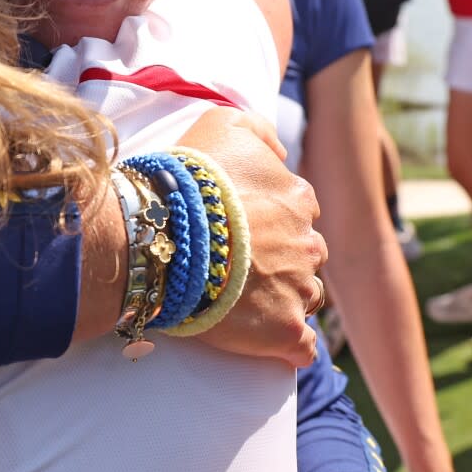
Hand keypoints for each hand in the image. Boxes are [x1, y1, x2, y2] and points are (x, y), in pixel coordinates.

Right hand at [177, 108, 327, 367]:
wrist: (162, 235)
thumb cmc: (188, 180)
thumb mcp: (223, 124)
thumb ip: (259, 131)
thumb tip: (280, 153)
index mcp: (298, 199)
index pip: (298, 214)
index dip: (269, 224)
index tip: (239, 233)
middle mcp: (309, 244)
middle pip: (305, 257)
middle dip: (281, 262)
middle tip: (238, 269)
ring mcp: (300, 289)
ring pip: (307, 298)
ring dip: (284, 300)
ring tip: (244, 304)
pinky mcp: (286, 331)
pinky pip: (302, 348)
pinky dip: (289, 346)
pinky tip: (267, 341)